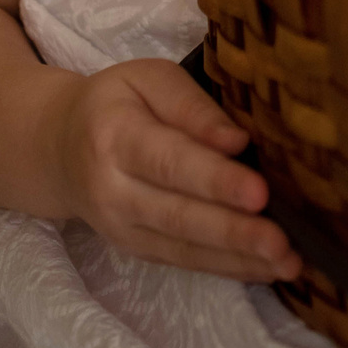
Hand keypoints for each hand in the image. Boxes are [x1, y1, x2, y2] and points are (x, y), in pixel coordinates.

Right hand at [48, 58, 299, 282]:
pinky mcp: (135, 249)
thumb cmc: (116, 102)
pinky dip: (227, 269)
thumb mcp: (148, 78)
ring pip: (183, 248)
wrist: (59, 148)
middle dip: (234, 232)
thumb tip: (236, 140)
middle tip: (282, 242)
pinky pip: (184, 262)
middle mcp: (112, 190)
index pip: (170, 161)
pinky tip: (267, 269)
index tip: (259, 192)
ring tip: (287, 263)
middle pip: (178, 215)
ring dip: (238, 259)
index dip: (215, 180)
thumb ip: (192, 106)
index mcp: (114, 136)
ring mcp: (121, 228)